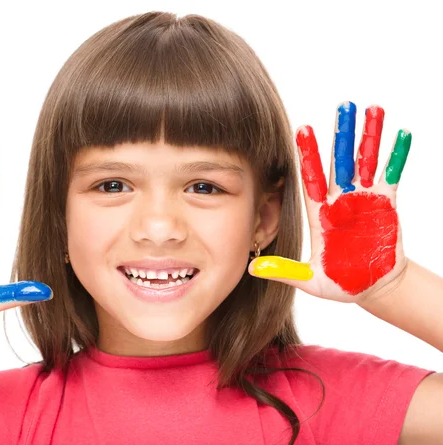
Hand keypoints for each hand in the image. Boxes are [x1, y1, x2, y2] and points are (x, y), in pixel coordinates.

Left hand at [249, 102, 410, 304]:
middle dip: (340, 134)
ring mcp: (364, 199)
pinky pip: (392, 175)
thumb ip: (285, 271)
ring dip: (369, 136)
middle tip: (342, 105)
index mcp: (319, 214)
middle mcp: (339, 200)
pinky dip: (396, 156)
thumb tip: (251, 269)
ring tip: (372, 109)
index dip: (308, 155)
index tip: (303, 129)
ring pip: (366, 161)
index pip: (311, 178)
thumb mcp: (311, 280)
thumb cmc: (341, 283)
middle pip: (339, 161)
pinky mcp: (386, 204)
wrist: (374, 287)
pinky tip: (401, 133)